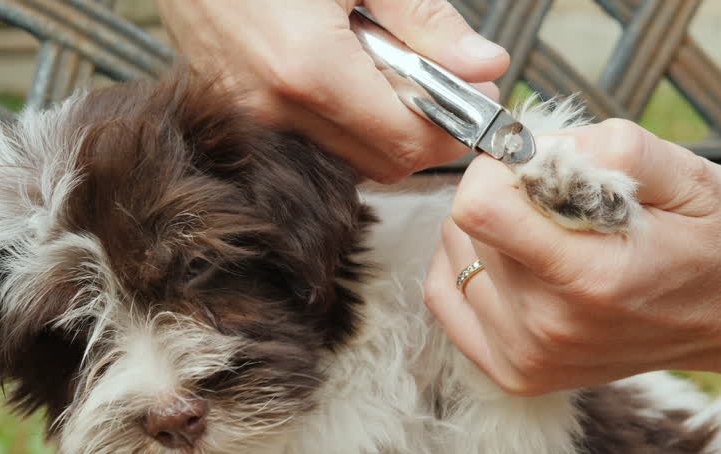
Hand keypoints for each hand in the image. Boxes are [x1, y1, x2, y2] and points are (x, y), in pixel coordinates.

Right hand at [157, 0, 509, 182]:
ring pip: (349, 161)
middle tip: (448, 81)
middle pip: (383, 164)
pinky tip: (346, 73)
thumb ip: (425, 22)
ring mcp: (249, 122)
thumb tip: (485, 67)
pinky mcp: (235, 118)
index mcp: (309, 70)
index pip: (408, 144)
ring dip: (384, 128)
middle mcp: (274, 112)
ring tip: (387, 66)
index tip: (481, 98)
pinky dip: (345, 123)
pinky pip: (312, 143)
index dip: (456, 128)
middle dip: (425, 132)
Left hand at [424, 120, 720, 393]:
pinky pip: (446, 298)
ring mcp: (527, 357)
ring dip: (487, 231)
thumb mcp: (689, 175)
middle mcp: (548, 328)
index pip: (480, 208)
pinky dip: (469, 266)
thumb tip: (532, 147)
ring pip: (454, 256)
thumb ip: (609, 149)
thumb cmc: (715, 240)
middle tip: (558, 198)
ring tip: (549, 233)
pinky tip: (516, 260)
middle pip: (467, 227)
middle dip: (502, 194)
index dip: (498, 167)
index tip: (535, 160)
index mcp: (591, 279)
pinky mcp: (513, 373)